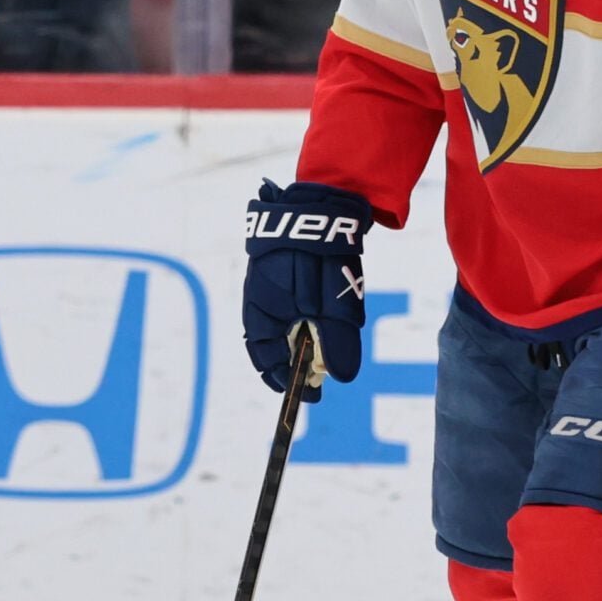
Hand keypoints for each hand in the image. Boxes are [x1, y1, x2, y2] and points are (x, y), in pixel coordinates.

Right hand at [242, 180, 373, 401]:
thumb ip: (337, 342)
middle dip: (294, 364)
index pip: (266, 359)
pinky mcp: (284, 271)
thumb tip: (342, 378)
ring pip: (283, 324)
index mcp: (262, 312)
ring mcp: (270, 284)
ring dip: (302, 341)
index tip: (309, 395)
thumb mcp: (334, 306)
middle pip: (273, 344)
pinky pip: (290, 305)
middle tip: (319, 380)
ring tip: (324, 352)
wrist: (321, 204)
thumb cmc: (321, 257)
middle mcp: (259, 300)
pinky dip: (304, 319)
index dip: (285, 381)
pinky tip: (320, 319)